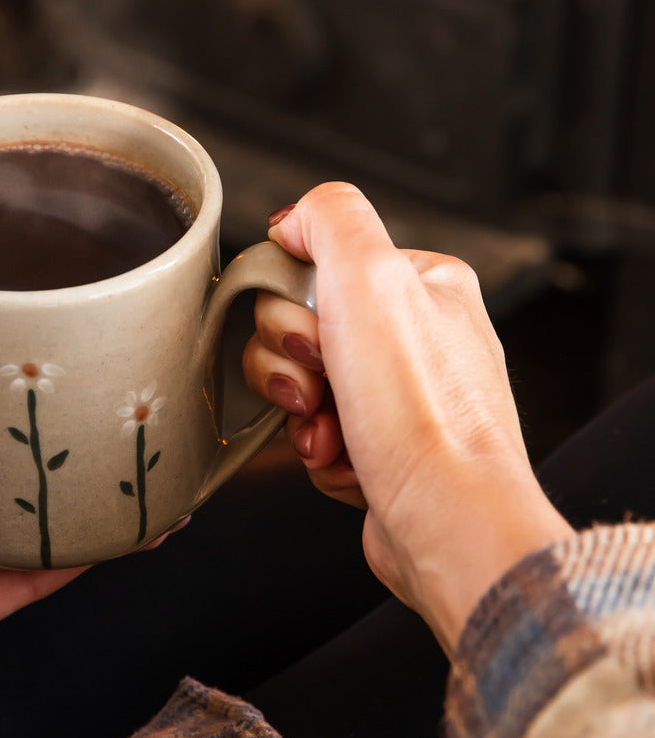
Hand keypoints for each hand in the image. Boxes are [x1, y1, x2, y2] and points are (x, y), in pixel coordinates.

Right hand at [242, 184, 571, 653]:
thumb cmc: (424, 413)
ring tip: (334, 433)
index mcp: (423, 285)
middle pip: (298, 328)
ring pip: (301, 387)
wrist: (447, 520)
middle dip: (292, 366)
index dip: (290, 303)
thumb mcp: (371, 274)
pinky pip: (315, 438)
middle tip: (319, 386)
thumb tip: (294, 219)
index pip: (316, 266)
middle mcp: (417, 339)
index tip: (311, 332)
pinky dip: (318, 454)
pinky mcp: (383, 453)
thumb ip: (330, 217)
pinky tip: (345, 462)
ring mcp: (401, 399)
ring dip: (301, 415)